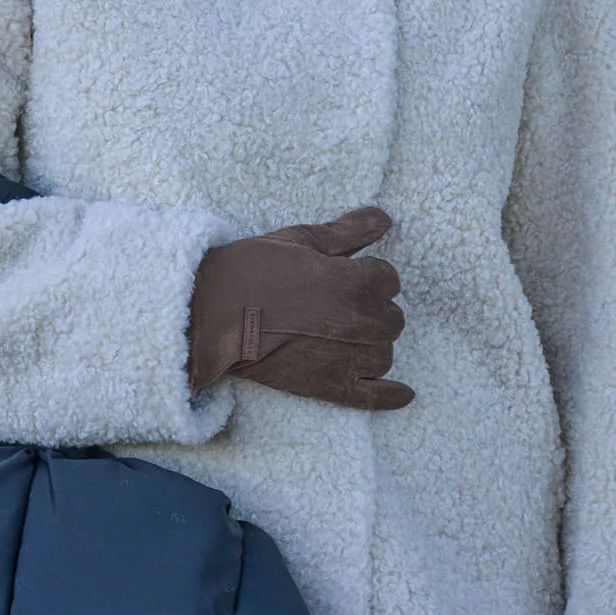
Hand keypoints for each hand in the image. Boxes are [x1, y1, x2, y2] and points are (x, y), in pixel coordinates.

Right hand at [187, 205, 413, 410]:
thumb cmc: (252, 269)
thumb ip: (349, 231)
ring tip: (343, 336)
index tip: (346, 276)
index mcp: (357, 281)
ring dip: (371, 344)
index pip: (389, 278)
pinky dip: (391, 395)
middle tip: (339, 306)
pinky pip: (373, 396)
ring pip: (383, 353)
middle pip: (392, 318)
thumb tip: (386, 219)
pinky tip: (403, 394)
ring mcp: (348, 357)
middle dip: (372, 310)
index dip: (367, 275)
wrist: (212, 314)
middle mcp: (362, 321)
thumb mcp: (301, 239)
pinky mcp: (330, 386)